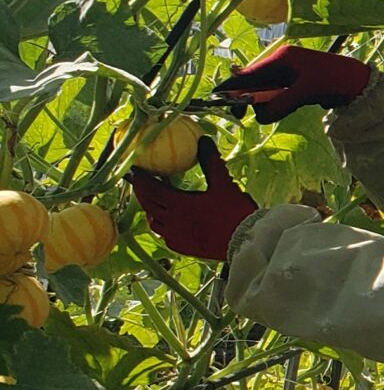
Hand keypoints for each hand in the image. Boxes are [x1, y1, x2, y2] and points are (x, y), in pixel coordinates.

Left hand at [131, 138, 258, 261]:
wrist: (244, 242)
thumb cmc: (233, 213)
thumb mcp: (223, 183)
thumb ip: (211, 162)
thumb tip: (204, 141)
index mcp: (178, 204)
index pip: (151, 190)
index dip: (140, 179)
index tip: (134, 171)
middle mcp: (172, 222)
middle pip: (148, 205)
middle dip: (142, 193)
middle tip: (139, 183)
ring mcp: (176, 237)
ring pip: (154, 223)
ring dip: (150, 210)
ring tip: (153, 202)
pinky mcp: (183, 247)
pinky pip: (165, 236)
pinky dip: (163, 226)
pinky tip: (170, 223)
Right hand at [211, 43, 371, 124]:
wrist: (358, 83)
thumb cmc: (334, 80)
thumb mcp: (306, 92)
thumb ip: (282, 103)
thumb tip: (260, 116)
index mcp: (282, 59)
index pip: (250, 73)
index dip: (233, 86)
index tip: (217, 99)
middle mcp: (282, 63)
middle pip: (254, 83)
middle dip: (249, 98)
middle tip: (244, 114)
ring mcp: (288, 74)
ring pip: (265, 91)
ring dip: (265, 104)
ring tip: (275, 111)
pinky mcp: (295, 85)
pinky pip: (277, 96)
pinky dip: (275, 105)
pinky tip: (281, 110)